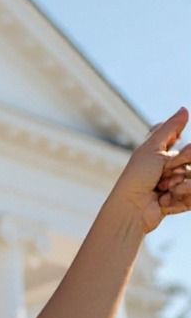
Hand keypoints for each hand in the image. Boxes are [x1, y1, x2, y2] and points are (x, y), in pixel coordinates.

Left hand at [111, 107, 190, 232]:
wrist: (132, 208)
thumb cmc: (137, 176)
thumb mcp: (153, 147)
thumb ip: (170, 127)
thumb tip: (185, 109)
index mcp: (162, 154)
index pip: (184, 147)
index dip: (180, 152)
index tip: (165, 158)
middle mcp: (170, 168)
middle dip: (179, 167)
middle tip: (162, 175)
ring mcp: (176, 186)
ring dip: (180, 184)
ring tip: (163, 190)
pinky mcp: (180, 202)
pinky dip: (180, 198)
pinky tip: (164, 202)